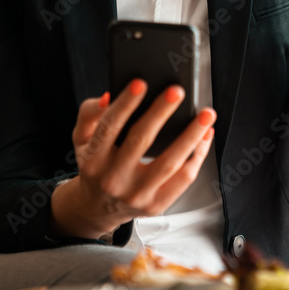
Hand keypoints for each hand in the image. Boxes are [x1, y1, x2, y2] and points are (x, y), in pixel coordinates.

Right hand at [48, 80, 215, 240]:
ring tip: (206, 114)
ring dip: (191, 136)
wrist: (99, 206)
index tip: (140, 83)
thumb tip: (108, 97)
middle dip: (160, 113)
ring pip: (169, 163)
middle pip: (141, 142)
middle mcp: (113, 179)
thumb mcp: (82, 138)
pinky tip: (205, 136)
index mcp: (93, 159)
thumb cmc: (95, 163)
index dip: (125, 104)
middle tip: (177, 90)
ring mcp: (137, 194)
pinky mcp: (156, 205)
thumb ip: (89, 113)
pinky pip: (183, 179)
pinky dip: (198, 156)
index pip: (108, 127)